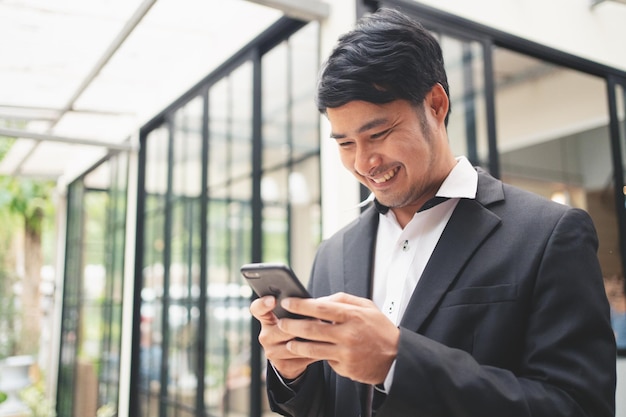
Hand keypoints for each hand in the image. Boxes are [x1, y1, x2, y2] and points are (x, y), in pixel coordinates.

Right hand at [249, 295, 318, 379]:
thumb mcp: (292, 317)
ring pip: (294, 344)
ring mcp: (272, 352)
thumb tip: (312, 303)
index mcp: (266, 319)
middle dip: (302, 323)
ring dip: (311, 338)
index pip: (257, 309)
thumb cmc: (296, 329)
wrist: (292, 358)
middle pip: (282, 327)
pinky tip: (325, 346)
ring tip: (325, 332)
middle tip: (318, 319)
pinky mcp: (282, 365)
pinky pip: (302, 357)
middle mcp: (265, 336)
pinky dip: (316, 351)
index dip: (263, 304)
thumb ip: (296, 309)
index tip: (273, 300)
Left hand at [277, 292, 399, 384]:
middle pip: (312, 328)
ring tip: (288, 341)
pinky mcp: (345, 367)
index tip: (288, 302)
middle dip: (292, 325)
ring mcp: (346, 353)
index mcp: (353, 315)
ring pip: (312, 348)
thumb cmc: (379, 329)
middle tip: (281, 322)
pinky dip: (315, 356)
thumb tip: (318, 299)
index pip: (320, 307)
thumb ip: (342, 300)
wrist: (396, 357)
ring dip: (296, 345)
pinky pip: (325, 360)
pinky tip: (308, 352)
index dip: (301, 305)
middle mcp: (348, 334)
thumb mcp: (366, 307)